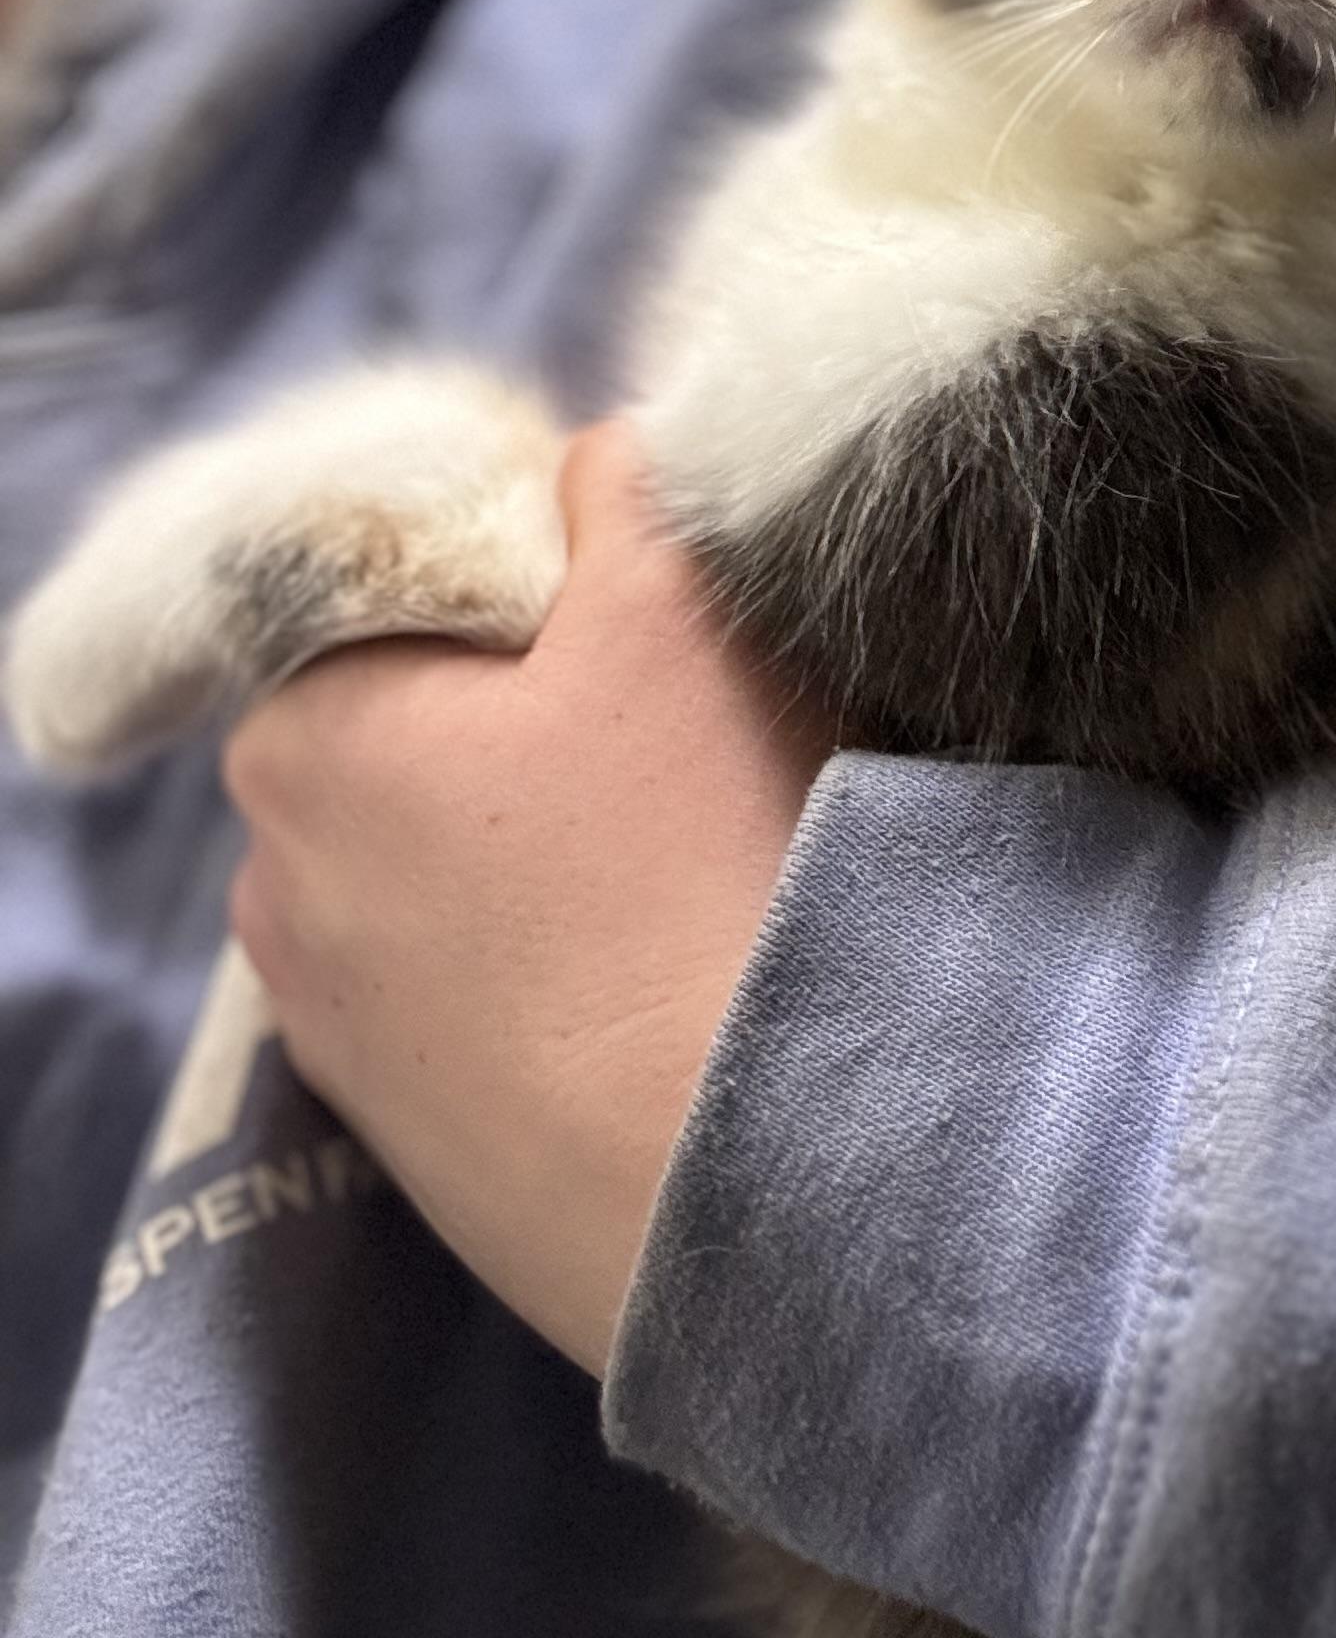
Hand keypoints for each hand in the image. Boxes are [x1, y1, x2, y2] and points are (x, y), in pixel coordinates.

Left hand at [224, 421, 833, 1375]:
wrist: (754, 1183)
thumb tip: (593, 454)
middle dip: (535, 716)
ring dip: (546, 847)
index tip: (642, 606)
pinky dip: (556, 966)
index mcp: (301, 734)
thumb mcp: (675, 604)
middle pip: (419, 733)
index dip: (526, 577)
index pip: (393, 592)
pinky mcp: (416, 1144)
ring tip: (690, 860)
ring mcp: (338, 1034)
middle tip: (683, 728)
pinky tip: (664, 972)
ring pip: (450, 870)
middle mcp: (277, 885)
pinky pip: (481, 997)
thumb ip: (617, 484)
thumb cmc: (696, 864)